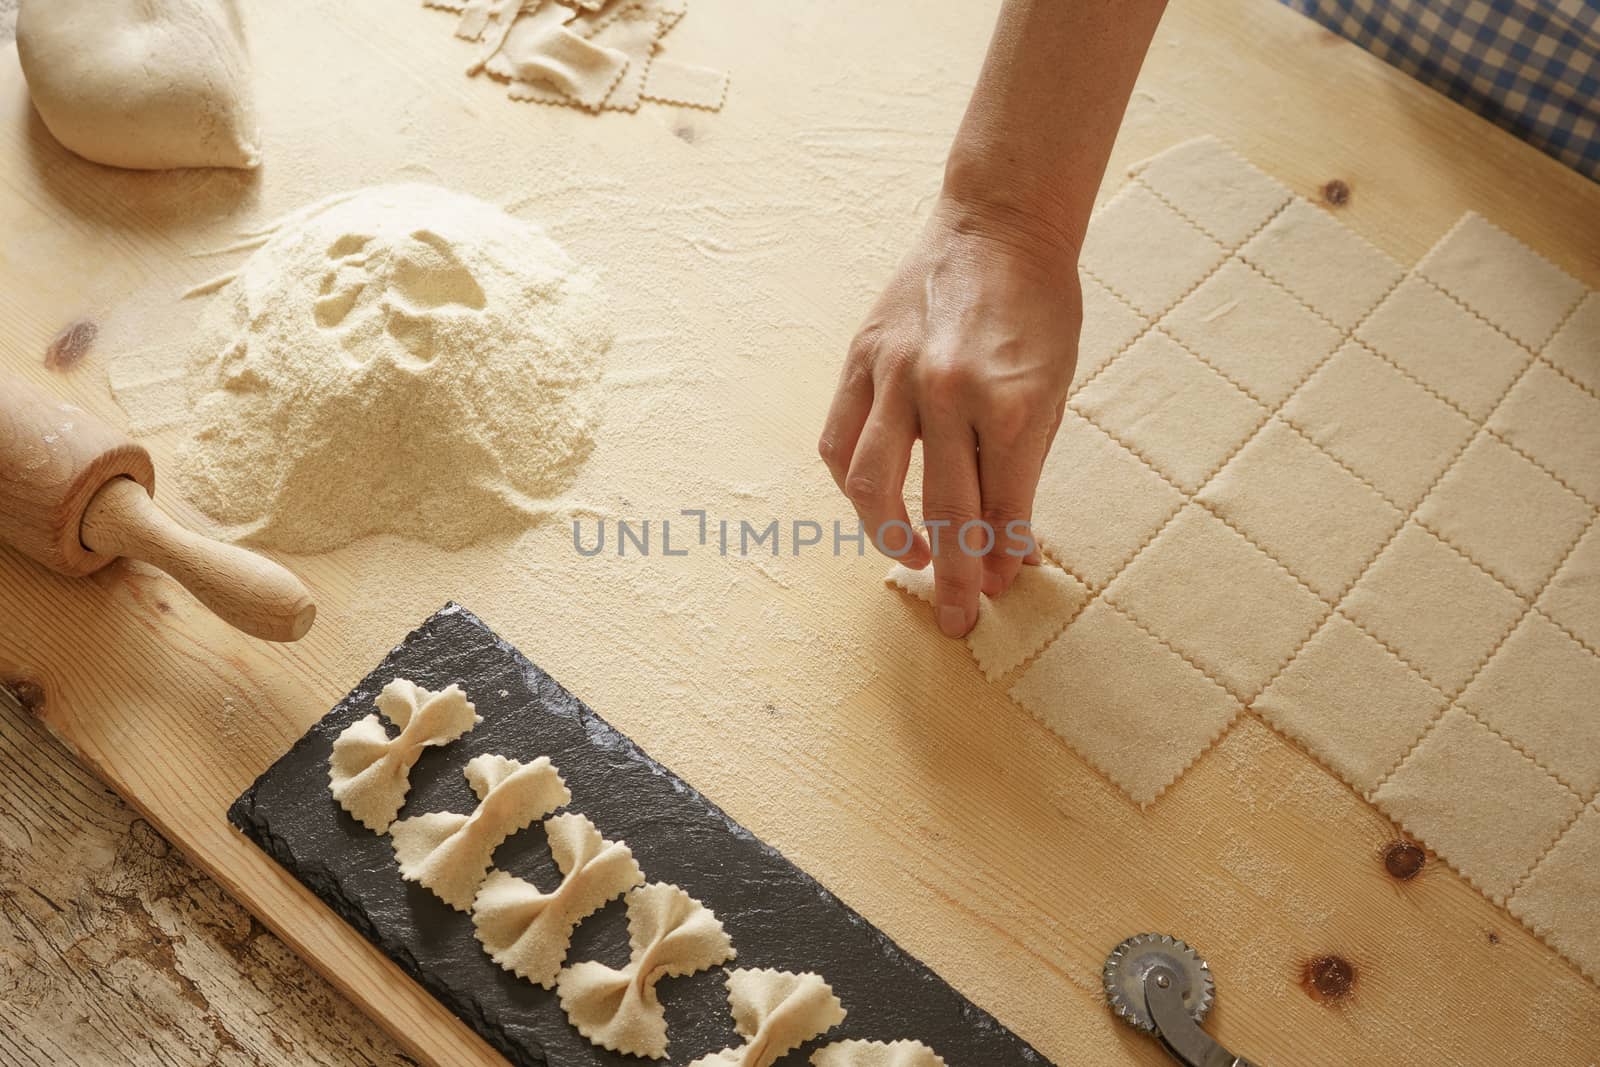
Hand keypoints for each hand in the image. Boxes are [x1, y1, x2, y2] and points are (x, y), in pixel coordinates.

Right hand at [819, 193, 1081, 636]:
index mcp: (1013, 403)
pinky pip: (839, 441)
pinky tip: (873, 503)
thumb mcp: (1054, 391)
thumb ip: (1024, 472)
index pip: (1003, 508)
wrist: (998, 226)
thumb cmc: (1039, 310)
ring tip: (911, 560)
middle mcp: (950, 393)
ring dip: (889, 537)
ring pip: (871, 485)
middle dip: (954, 577)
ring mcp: (897, 375)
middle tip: (958, 620)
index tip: (1000, 589)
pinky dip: (851, 484)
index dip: (1001, 557)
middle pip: (945, 511)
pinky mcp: (861, 359)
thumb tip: (1009, 551)